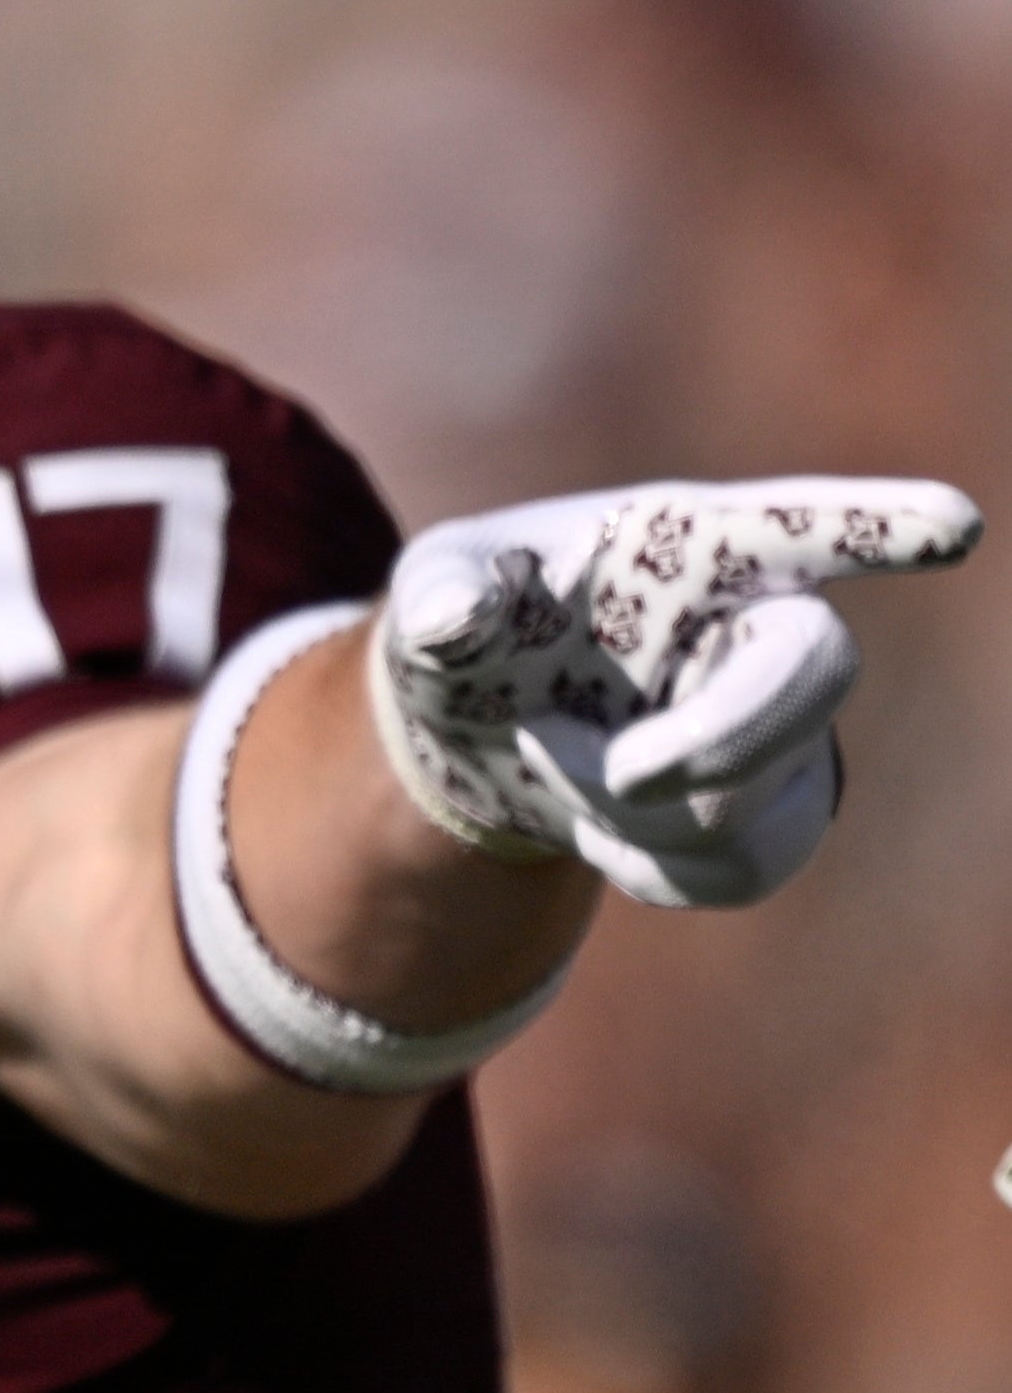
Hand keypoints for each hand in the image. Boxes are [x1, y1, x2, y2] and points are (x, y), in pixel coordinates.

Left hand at [371, 476, 977, 906]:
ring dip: (627, 808)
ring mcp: (778, 723)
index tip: (952, 526)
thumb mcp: (440, 589)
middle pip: (815, 672)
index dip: (878, 525)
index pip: (800, 524)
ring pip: (755, 798)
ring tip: (550, 754)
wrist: (481, 727)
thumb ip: (443, 592)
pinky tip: (601, 822)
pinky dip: (644, 864)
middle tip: (625, 773)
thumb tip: (452, 618)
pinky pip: (735, 868)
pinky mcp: (770, 809)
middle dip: (725, 737)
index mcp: (694, 546)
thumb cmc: (479, 626)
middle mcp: (757, 626)